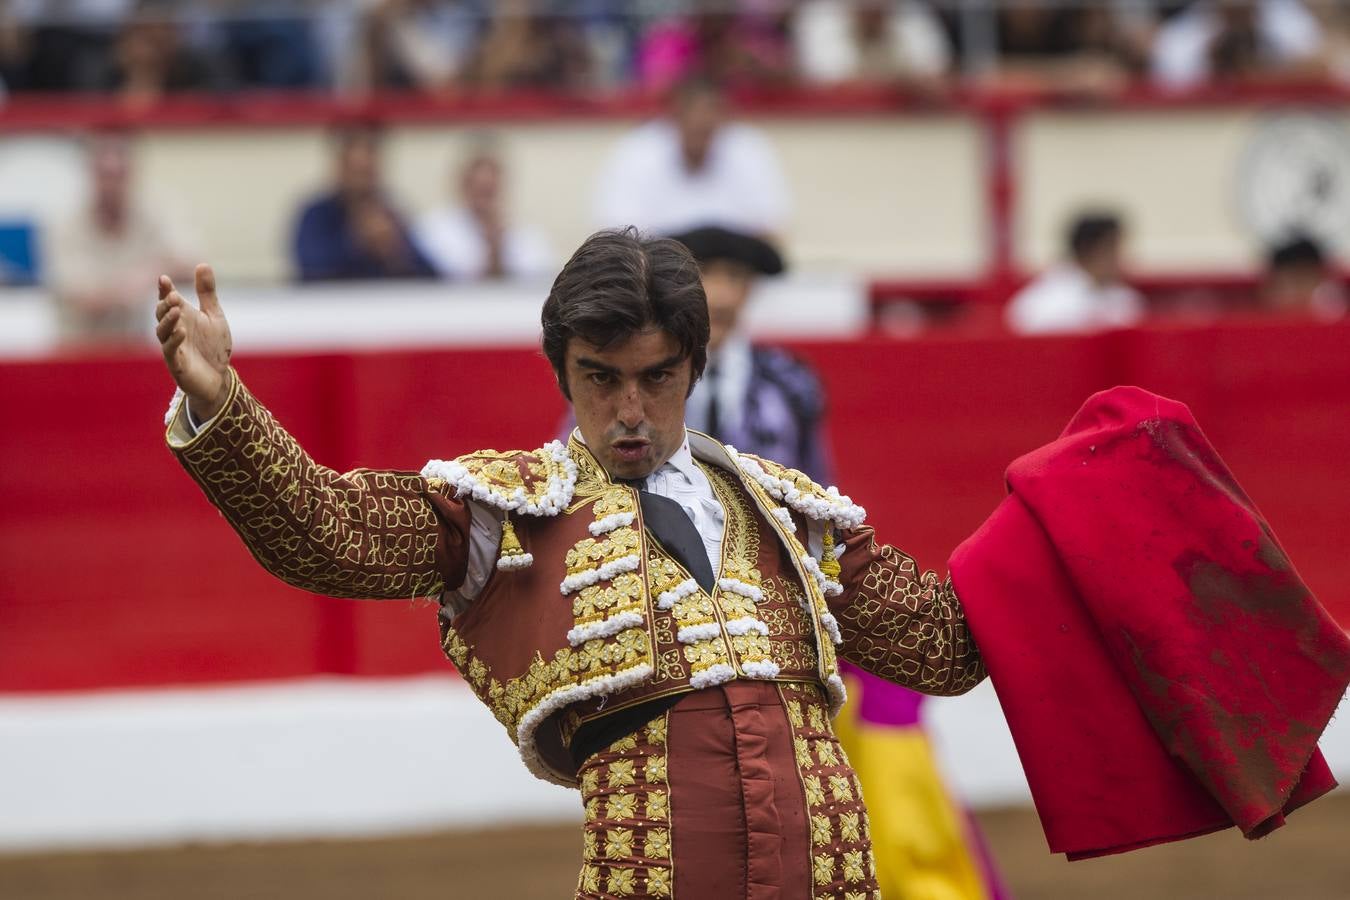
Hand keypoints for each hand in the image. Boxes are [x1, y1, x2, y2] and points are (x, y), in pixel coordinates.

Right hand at [155, 264, 231, 419]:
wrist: (219, 378)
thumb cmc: (213, 346)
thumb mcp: (214, 315)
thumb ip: (206, 292)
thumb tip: (202, 263)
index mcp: (181, 316)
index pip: (168, 300)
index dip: (164, 289)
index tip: (164, 278)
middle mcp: (173, 330)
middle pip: (161, 314)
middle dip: (165, 304)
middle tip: (172, 295)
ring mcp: (173, 347)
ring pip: (162, 332)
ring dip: (168, 320)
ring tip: (176, 309)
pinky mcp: (177, 364)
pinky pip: (171, 351)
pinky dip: (174, 340)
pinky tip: (182, 331)